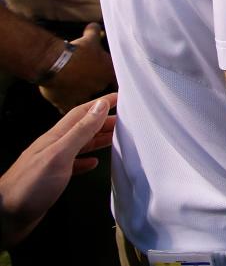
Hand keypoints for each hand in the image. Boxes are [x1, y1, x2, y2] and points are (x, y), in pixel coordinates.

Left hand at [0, 93, 116, 246]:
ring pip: (80, 145)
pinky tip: (93, 163)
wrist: (5, 217)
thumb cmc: (30, 185)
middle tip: (125, 119)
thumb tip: (100, 106)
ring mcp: (53, 163)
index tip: (119, 96)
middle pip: (83, 127)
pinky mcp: (53, 180)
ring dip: (98, 138)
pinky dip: (87, 160)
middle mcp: (55, 146)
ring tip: (116, 137)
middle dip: (104, 120)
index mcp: (56, 137)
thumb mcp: (59, 154)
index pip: (82, 113)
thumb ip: (80, 131)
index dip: (101, 103)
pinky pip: (74, 164)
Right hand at [40, 24, 115, 113]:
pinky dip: (67, 108)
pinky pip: (69, 109)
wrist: (55, 61)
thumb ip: (93, 32)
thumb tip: (94, 24)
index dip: (118, 84)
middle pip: (103, 93)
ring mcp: (84, 96)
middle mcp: (99, 87)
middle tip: (93, 87)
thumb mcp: (88, 39)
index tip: (118, 87)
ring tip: (81, 98)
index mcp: (108, 72)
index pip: (119, 83)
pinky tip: (66, 107)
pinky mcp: (67, 103)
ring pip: (87, 103)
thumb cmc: (76, 50)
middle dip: (98, 89)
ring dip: (84, 100)